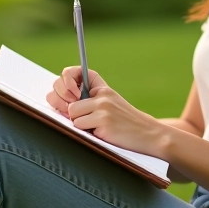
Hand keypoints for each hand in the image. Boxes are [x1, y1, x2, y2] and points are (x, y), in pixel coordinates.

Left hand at [45, 67, 165, 157]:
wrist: (149, 134)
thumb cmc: (125, 123)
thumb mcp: (109, 106)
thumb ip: (87, 102)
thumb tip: (59, 104)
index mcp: (102, 88)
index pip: (73, 72)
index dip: (65, 82)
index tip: (70, 95)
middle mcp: (102, 94)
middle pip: (67, 97)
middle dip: (66, 109)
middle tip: (77, 117)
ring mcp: (103, 107)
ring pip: (72, 114)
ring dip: (80, 125)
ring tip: (96, 128)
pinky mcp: (103, 121)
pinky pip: (79, 126)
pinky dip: (86, 133)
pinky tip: (101, 133)